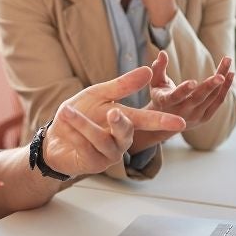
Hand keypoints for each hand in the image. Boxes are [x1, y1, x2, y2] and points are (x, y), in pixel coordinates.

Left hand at [41, 66, 185, 176]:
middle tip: (113, 112)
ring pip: (103, 140)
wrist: (55, 136)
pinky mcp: (93, 165)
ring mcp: (109, 155)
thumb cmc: (80, 114)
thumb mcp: (98, 94)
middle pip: (128, 132)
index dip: (163, 121)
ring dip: (84, 125)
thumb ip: (122, 85)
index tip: (181, 123)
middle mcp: (121, 140)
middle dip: (120, 123)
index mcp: (126, 121)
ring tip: (67, 111)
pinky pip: (86, 148)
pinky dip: (74, 133)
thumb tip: (148, 70)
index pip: (148, 120)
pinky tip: (63, 123)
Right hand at [129, 51, 234, 152]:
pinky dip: (225, 89)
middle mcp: (181, 112)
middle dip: (209, 86)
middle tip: (220, 76)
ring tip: (227, 62)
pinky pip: (217, 102)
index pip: (176, 97)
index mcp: (166, 102)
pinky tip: (230, 74)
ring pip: (211, 98)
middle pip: (198, 98)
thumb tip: (163, 53)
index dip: (184, 90)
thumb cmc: (160, 95)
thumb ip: (158, 68)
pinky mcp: (205, 117)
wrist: (166, 122)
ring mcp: (195, 116)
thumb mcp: (155, 82)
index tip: (193, 82)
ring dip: (221, 82)